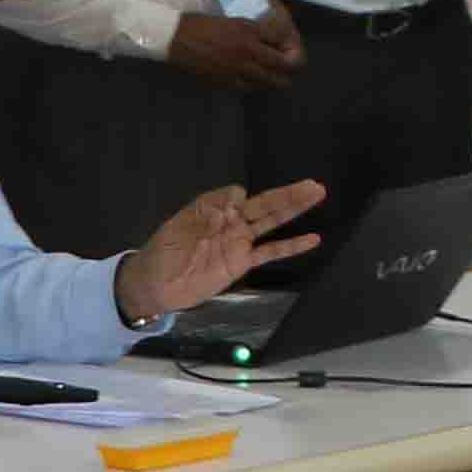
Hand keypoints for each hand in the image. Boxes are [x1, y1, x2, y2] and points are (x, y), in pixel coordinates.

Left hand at [125, 179, 330, 319]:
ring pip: (271, 222)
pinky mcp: (242, 262)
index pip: (234, 195)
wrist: (155, 286)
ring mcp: (238, 241)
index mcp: (211, 208)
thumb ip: (203, 219)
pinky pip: (270, 252)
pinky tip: (312, 239)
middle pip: (263, 204)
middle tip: (312, 185)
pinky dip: (291, 246)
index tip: (233, 207)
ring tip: (316, 196)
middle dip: (287, 194)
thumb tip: (232, 205)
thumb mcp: (176, 232)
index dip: (237, 198)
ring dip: (293, 210)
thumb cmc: (161, 254)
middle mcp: (229, 221)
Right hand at [165, 9, 307, 89]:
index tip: (291, 47)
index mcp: (249, 29)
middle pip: (282, 62)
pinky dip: (257, 86)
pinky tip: (258, 84)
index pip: (281, 38)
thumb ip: (251, 30)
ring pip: (270, 79)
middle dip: (292, 65)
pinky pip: (249, 87)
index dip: (290, 44)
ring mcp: (238, 67)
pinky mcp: (226, 81)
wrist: (177, 38)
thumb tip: (267, 37)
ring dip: (278, 80)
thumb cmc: (201, 24)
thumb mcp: (232, 20)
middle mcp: (248, 49)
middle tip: (293, 67)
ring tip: (282, 80)